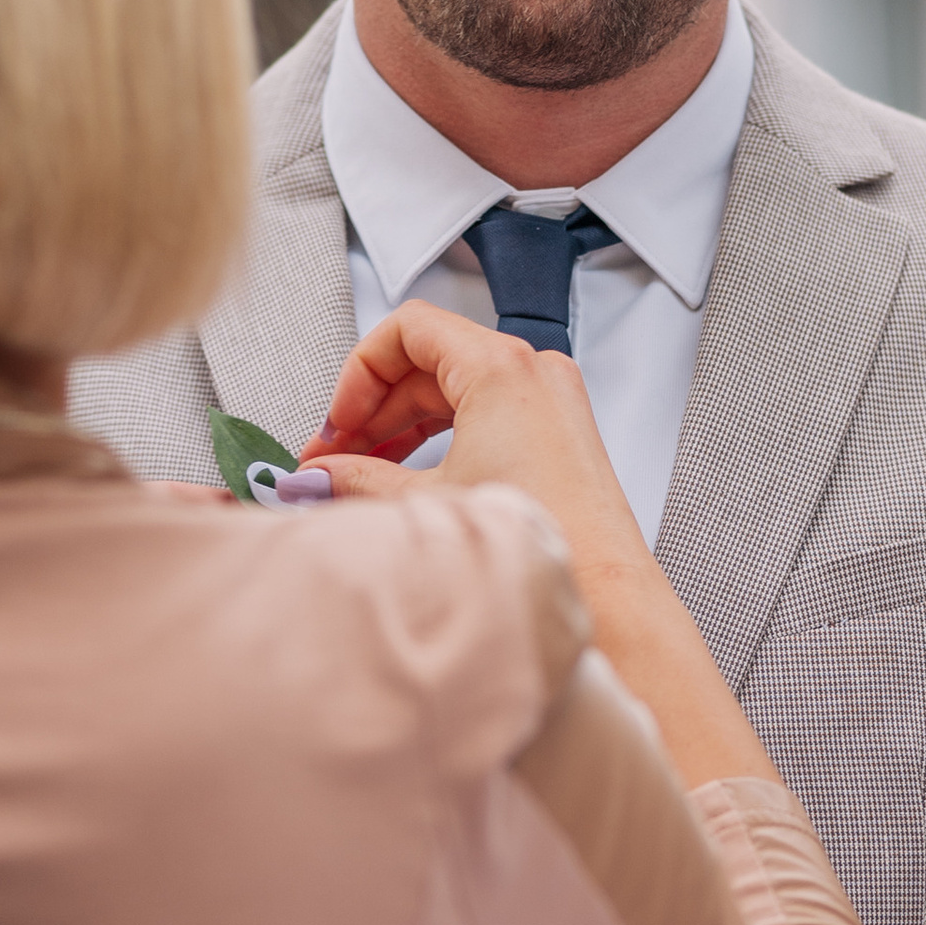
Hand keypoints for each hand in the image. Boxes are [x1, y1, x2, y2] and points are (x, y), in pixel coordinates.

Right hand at [307, 302, 652, 595]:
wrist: (607, 595)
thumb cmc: (545, 542)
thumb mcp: (428, 502)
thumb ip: (359, 479)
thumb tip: (319, 476)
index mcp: (502, 368)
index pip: (407, 329)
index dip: (358, 374)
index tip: (338, 420)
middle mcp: (533, 374)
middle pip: (427, 360)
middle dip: (372, 409)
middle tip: (334, 456)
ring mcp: (550, 402)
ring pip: (452, 390)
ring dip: (400, 427)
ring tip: (361, 472)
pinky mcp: (556, 434)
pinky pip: (482, 415)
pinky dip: (439, 439)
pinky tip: (407, 479)